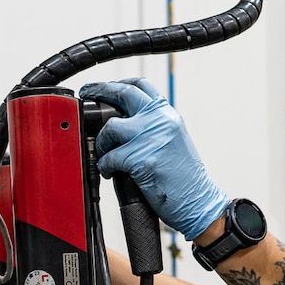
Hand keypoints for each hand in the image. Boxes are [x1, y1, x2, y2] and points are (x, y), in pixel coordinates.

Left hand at [79, 79, 228, 240]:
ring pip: (110, 128)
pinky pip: (110, 158)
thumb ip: (152, 127)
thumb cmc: (184, 177)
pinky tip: (110, 172)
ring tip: (105, 154)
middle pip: (122, 94)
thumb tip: (122, 123)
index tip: (104, 88)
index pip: (141, 86)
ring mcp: (150, 139)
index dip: (118, 83)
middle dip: (98, 90)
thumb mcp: (173, 140)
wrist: (197, 200)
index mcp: (167, 115)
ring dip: (102, 142)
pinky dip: (105, 166)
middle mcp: (160, 121)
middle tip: (87, 93)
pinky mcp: (141, 160)